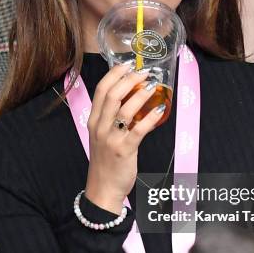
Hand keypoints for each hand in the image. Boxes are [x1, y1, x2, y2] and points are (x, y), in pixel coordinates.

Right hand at [85, 63, 164, 214]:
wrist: (102, 188)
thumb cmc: (105, 160)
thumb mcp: (102, 135)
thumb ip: (111, 117)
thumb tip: (130, 96)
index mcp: (93, 120)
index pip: (100, 90)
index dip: (114, 74)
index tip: (128, 64)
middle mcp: (100, 127)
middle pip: (112, 95)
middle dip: (129, 79)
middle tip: (145, 72)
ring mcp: (111, 138)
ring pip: (125, 109)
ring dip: (141, 94)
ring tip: (153, 86)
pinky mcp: (125, 150)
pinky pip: (138, 130)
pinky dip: (150, 118)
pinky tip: (159, 110)